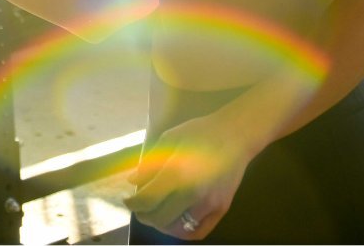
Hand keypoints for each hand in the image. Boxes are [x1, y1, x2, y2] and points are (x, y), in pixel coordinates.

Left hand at [123, 113, 249, 239]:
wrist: (235, 135)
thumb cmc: (200, 132)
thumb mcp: (170, 139)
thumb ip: (151, 163)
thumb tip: (134, 182)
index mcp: (177, 173)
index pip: (147, 199)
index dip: (133, 204)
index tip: (127, 200)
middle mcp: (192, 194)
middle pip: (159, 218)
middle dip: (144, 215)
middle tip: (140, 207)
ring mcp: (209, 204)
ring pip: (178, 229)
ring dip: (162, 224)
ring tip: (156, 213)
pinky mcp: (221, 210)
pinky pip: (198, 232)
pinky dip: (183, 231)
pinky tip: (175, 221)